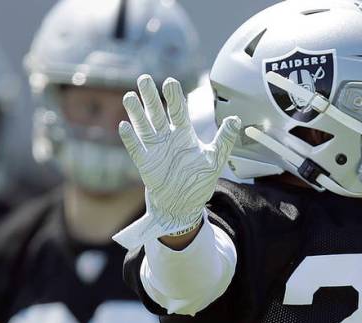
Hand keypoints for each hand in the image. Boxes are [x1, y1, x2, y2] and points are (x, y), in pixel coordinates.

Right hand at [111, 74, 240, 248]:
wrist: (183, 205)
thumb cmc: (199, 181)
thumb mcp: (215, 159)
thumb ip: (224, 139)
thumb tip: (236, 119)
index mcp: (184, 134)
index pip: (178, 111)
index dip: (174, 97)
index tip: (170, 81)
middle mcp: (168, 138)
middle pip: (157, 113)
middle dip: (150, 97)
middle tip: (144, 78)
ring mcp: (155, 150)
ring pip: (143, 126)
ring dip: (136, 112)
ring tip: (129, 96)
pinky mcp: (145, 164)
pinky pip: (136, 148)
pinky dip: (130, 138)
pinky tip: (124, 125)